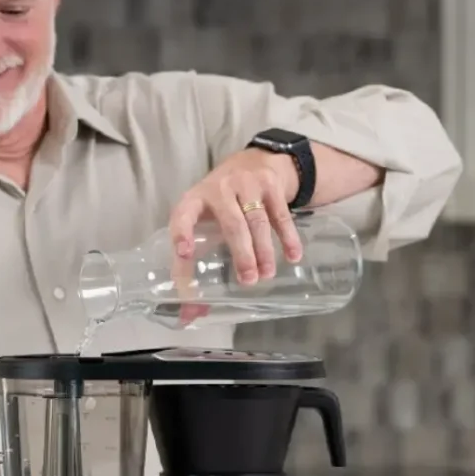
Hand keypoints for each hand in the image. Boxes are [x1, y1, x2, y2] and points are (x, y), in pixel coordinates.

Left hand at [169, 149, 303, 293]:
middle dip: (241, 253)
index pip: (183, 215)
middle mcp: (219, 189)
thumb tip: (190, 314)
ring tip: (266, 274)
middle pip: (232, 223)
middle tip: (248, 280)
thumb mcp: (203, 219)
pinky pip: (281, 214)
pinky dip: (288, 237)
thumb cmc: (220, 202)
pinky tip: (292, 256)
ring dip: (264, 249)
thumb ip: (194, 263)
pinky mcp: (270, 184)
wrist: (253, 161)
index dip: (182, 233)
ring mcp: (246, 183)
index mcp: (195, 199)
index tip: (184, 254)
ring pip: (257, 220)